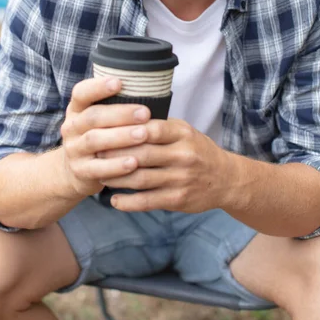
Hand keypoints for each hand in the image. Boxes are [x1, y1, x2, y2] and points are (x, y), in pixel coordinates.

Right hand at [60, 77, 151, 198]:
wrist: (74, 170)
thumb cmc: (97, 135)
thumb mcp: (98, 118)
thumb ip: (114, 105)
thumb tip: (150, 89)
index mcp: (77, 109)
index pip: (81, 93)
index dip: (98, 87)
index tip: (119, 82)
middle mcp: (72, 127)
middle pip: (93, 117)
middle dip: (120, 114)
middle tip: (145, 113)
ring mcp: (74, 150)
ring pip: (95, 141)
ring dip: (121, 137)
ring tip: (144, 134)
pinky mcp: (81, 171)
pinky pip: (98, 169)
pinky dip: (116, 166)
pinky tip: (134, 162)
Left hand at [97, 118, 229, 212]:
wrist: (226, 179)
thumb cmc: (197, 150)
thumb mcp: (184, 131)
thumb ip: (159, 126)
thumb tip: (122, 118)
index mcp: (182, 134)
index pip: (150, 128)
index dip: (125, 129)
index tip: (104, 129)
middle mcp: (183, 155)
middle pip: (141, 154)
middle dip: (114, 154)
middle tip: (94, 152)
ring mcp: (181, 179)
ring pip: (140, 178)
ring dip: (116, 178)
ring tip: (99, 174)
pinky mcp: (178, 199)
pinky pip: (147, 201)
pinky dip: (127, 202)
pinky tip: (114, 200)